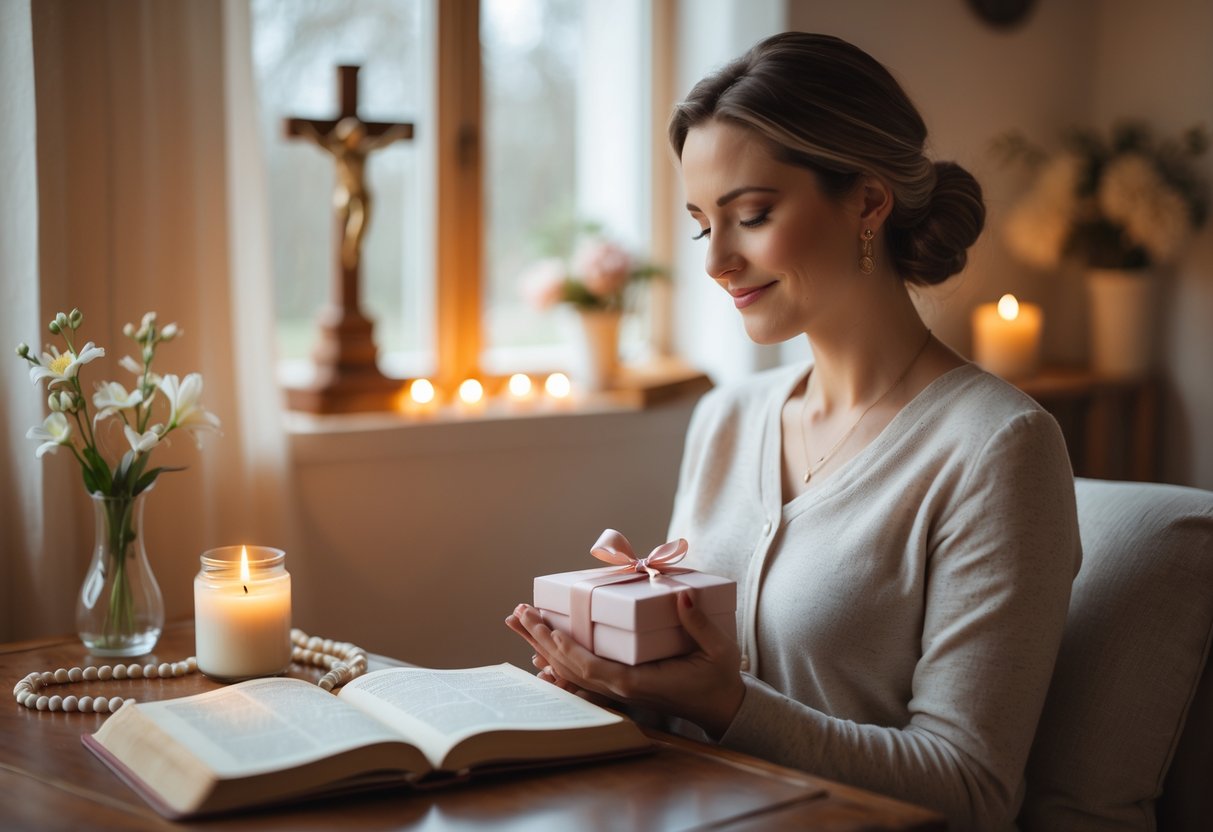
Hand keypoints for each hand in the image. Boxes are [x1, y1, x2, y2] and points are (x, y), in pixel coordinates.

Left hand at [504, 590, 744, 737]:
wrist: (721, 705)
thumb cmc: (720, 678)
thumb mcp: (718, 649)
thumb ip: (698, 623)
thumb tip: (681, 594)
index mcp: (639, 683)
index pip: (593, 669)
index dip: (568, 650)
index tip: (548, 629)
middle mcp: (622, 688)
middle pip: (572, 668)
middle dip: (543, 640)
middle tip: (519, 613)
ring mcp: (618, 688)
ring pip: (572, 670)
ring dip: (544, 646)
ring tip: (520, 622)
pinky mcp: (620, 683)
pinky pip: (582, 673)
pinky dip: (558, 660)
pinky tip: (540, 650)